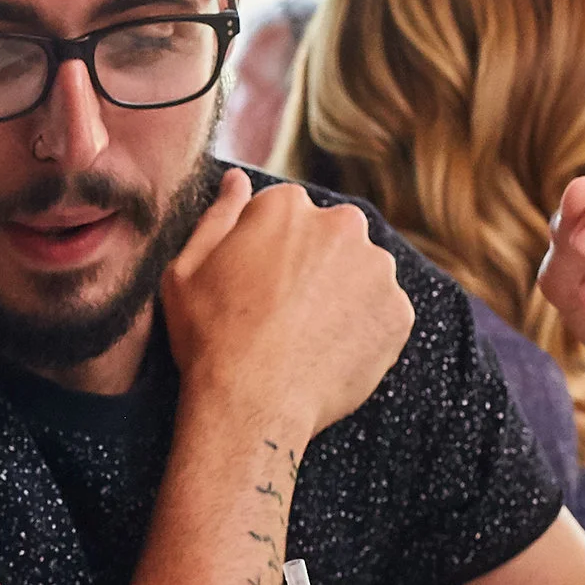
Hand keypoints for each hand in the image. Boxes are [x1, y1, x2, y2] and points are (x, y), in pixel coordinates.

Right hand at [163, 168, 413, 440]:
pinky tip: (328, 352)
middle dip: (312, 266)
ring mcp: (376, 269)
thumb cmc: (210, 337)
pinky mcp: (398, 313)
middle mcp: (341, 225)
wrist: (251, 404)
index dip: (267, 251)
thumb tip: (236, 180)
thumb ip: (217, 216)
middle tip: (282, 312)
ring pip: (360, 273)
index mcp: (287, 206)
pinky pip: (381, 313)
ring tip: (306, 336)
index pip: (286, 214)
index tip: (255, 284)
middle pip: (330, 238)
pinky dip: (361, 329)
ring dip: (340, 294)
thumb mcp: (187, 270)